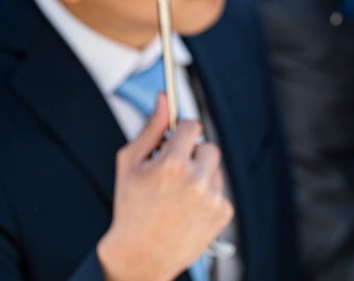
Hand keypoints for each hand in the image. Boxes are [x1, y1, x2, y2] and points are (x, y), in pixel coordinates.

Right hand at [97, 93, 232, 280]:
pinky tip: (188, 209)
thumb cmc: (131, 207)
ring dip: (201, 175)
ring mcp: (212, 198)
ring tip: (178, 195)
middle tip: (174, 172)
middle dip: (193, 154)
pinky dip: (208, 196)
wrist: (140, 256)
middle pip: (208, 146)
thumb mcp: (130, 163)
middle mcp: (197, 180)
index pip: (192, 125)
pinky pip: (220, 191)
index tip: (176, 140)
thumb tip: (163, 97)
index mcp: (172, 164)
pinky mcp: (223, 213)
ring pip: (215, 169)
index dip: (181, 131)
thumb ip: (151, 127)